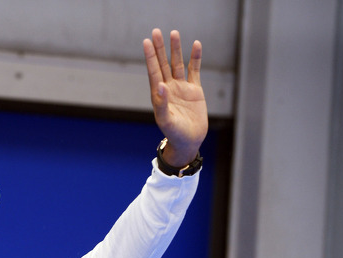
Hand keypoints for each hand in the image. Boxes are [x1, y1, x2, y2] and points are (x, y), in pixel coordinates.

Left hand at [143, 29, 207, 166]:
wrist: (189, 141)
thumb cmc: (174, 134)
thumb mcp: (166, 120)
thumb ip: (162, 104)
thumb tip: (161, 85)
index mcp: (159, 94)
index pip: (154, 71)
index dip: (150, 56)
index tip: (146, 42)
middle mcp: (169, 88)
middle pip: (164, 63)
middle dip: (160, 48)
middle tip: (156, 31)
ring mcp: (181, 88)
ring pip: (178, 64)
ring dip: (176, 49)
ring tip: (174, 33)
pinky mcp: (194, 90)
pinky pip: (194, 70)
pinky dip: (195, 58)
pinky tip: (195, 45)